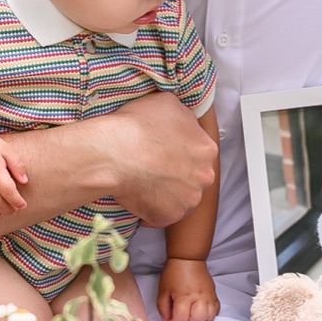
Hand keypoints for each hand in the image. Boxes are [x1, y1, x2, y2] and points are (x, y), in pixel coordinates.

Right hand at [93, 93, 217, 228]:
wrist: (114, 153)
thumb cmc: (138, 125)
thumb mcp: (168, 103)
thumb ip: (184, 117)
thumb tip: (184, 123)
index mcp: (207, 149)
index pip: (198, 152)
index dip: (180, 152)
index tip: (163, 152)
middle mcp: (204, 177)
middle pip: (192, 177)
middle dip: (176, 174)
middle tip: (153, 168)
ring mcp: (188, 201)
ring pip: (179, 198)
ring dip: (165, 193)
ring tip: (143, 183)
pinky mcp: (169, 217)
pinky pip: (161, 215)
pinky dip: (150, 209)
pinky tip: (136, 196)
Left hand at [157, 259, 219, 320]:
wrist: (188, 259)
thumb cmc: (174, 273)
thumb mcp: (163, 291)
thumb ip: (163, 308)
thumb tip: (168, 320)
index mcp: (184, 297)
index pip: (180, 320)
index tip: (170, 320)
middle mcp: (198, 298)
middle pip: (197, 320)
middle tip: (181, 315)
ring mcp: (208, 296)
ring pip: (209, 317)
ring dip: (200, 319)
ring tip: (192, 313)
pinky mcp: (214, 294)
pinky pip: (216, 310)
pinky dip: (209, 313)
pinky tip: (201, 309)